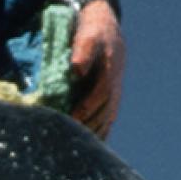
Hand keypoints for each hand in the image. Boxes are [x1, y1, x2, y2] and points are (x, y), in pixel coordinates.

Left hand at [68, 0, 123, 138]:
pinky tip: (86, 146)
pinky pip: (106, 121)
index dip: (87, 108)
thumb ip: (82, 52)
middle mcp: (114, 88)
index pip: (100, 95)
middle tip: (66, 139)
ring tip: (72, 146)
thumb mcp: (88, 37)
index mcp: (109, 73)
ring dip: (92, 134)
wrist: (108, 33)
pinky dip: (98, 134)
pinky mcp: (110, 101)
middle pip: (102, 113)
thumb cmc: (94, 33)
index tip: (72, 119)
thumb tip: (76, 69)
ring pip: (105, 120)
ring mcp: (114, 97)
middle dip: (87, 126)